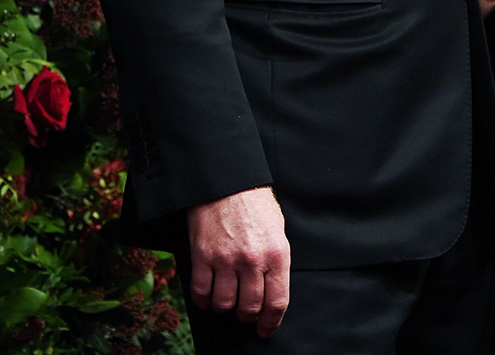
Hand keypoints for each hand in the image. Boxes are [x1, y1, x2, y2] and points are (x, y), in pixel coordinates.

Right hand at [187, 186, 289, 337]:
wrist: (227, 181)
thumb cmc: (255, 203)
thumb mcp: (277, 228)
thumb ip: (275, 259)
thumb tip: (271, 290)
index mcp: (276, 253)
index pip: (276, 302)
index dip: (270, 322)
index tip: (265, 329)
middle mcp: (252, 260)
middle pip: (249, 308)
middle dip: (247, 315)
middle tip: (245, 311)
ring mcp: (226, 259)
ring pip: (224, 305)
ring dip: (225, 307)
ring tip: (227, 297)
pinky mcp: (203, 256)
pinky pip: (201, 293)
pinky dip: (204, 300)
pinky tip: (208, 294)